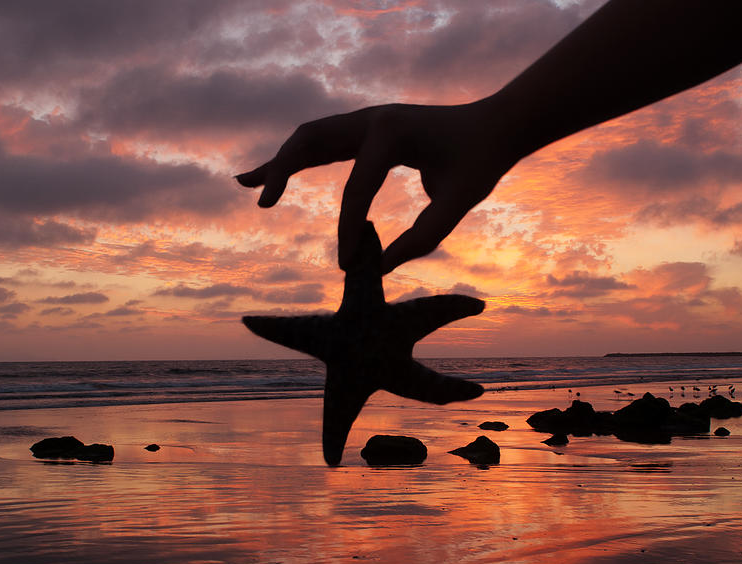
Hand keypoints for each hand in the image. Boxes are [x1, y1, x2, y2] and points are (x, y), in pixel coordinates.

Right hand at [236, 101, 514, 272]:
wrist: (496, 125)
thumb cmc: (482, 162)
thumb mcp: (458, 203)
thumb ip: (423, 237)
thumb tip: (379, 266)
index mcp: (391, 133)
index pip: (356, 187)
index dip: (346, 229)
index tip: (344, 265)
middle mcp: (373, 119)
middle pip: (311, 142)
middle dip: (281, 172)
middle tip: (261, 203)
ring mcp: (368, 120)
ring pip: (310, 138)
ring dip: (279, 161)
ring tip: (246, 185)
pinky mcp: (370, 129)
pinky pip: (325, 142)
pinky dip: (299, 157)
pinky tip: (276, 173)